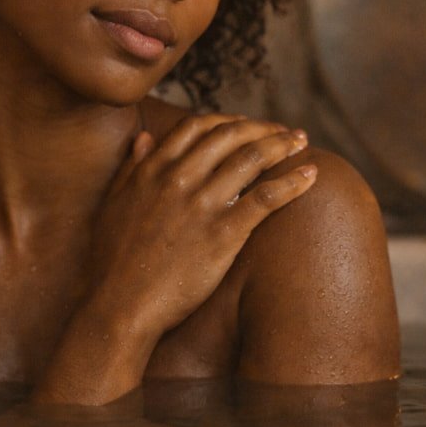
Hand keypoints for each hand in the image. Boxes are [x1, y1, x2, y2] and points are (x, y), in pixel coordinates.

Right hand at [88, 114, 315, 334]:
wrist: (119, 306)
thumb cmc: (113, 262)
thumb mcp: (113, 203)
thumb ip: (131, 167)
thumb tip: (144, 136)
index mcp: (153, 169)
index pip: (199, 126)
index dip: (229, 120)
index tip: (249, 125)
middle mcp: (179, 179)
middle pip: (231, 135)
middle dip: (264, 128)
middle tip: (285, 131)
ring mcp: (202, 204)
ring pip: (252, 158)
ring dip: (283, 145)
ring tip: (301, 143)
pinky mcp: (222, 234)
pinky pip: (265, 198)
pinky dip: (292, 182)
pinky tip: (312, 175)